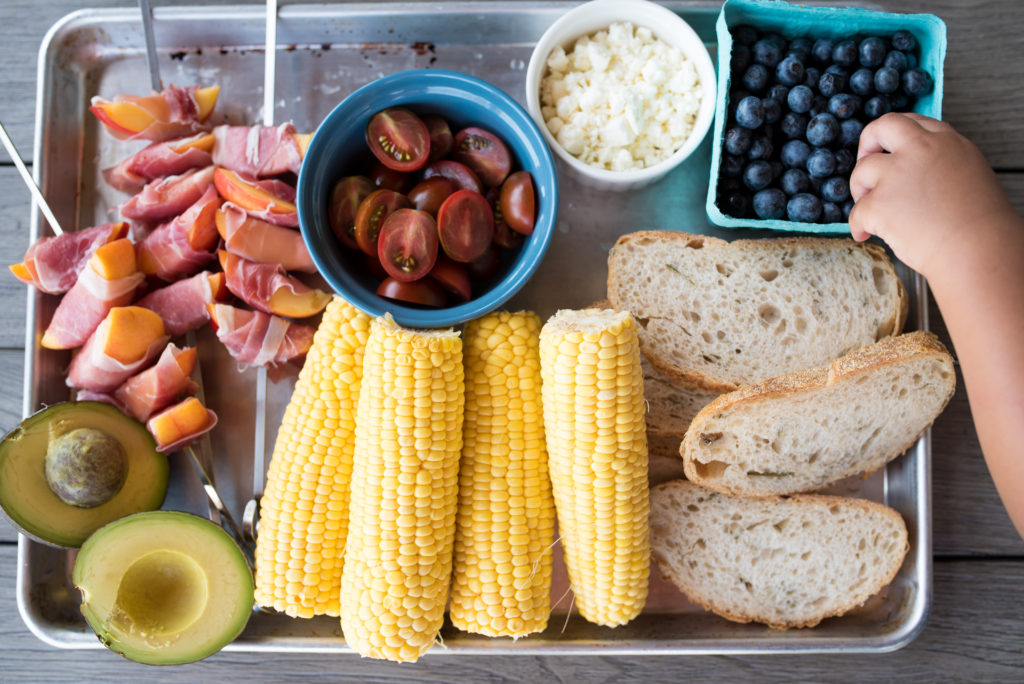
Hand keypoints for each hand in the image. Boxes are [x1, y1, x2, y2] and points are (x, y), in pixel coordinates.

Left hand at [849, 113, 1016, 275]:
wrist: (978, 249)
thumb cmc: (978, 224)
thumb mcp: (968, 175)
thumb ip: (939, 163)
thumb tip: (912, 173)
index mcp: (947, 142)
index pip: (913, 122)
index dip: (895, 136)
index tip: (887, 148)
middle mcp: (921, 150)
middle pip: (881, 127)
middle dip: (866, 143)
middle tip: (864, 163)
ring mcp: (897, 174)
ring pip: (861, 170)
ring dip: (860, 190)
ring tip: (872, 210)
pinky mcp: (879, 203)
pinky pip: (856, 212)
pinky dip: (858, 226)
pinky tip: (866, 235)